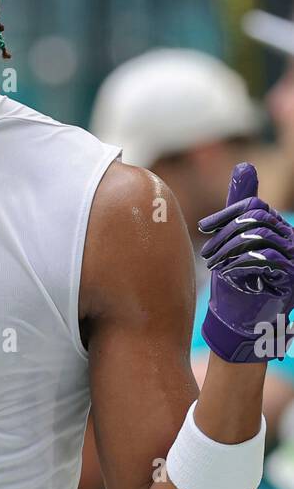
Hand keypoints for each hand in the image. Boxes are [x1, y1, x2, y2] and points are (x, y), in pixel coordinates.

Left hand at [198, 163, 293, 361]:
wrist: (240, 323)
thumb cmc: (236, 281)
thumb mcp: (234, 240)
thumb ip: (240, 206)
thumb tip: (245, 165)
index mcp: (278, 227)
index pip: (254, 206)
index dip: (226, 214)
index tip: (204, 228)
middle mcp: (291, 240)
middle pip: (255, 219)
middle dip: (225, 234)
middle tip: (208, 253)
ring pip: (259, 236)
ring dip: (230, 250)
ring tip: (216, 265)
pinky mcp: (291, 279)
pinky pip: (266, 258)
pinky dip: (241, 264)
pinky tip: (228, 274)